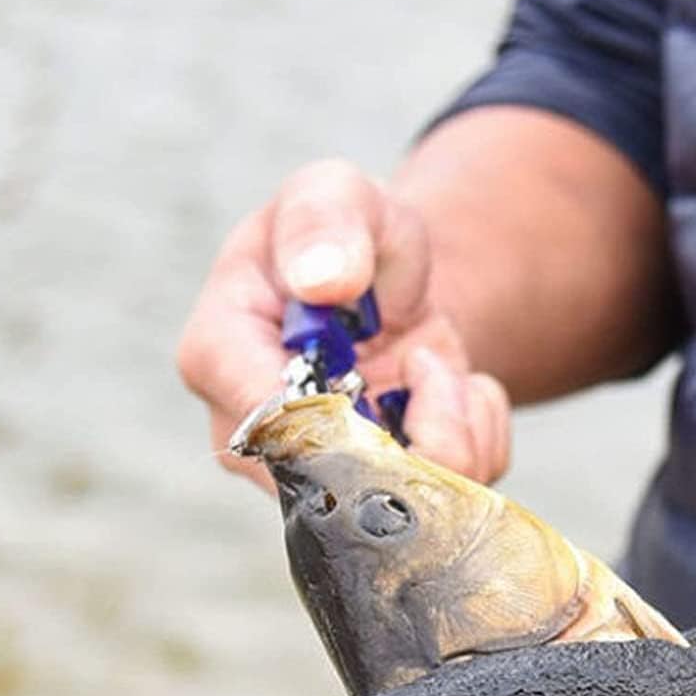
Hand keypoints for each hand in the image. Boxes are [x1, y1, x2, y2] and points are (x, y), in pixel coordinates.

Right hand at [177, 158, 510, 486]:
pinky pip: (446, 498)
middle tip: (427, 360)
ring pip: (403, 501)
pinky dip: (476, 441)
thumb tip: (322, 280)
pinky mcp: (374, 497)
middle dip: (415, 425)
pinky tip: (451, 396)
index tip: (403, 362)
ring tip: (434, 366)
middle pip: (340, 483)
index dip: (346, 410)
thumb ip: (325, 218)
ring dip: (454, 429)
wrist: (390, 288)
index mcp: (219, 356)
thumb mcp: (335, 193)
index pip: (266, 418)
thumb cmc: (344, 237)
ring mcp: (314, 478)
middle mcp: (258, 439)